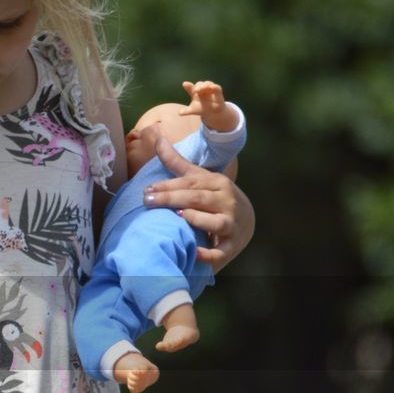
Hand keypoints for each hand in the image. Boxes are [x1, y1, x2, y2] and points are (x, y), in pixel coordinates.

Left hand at [145, 140, 254, 272]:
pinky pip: (220, 252)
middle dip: (172, 198)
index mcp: (216, 183)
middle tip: (148, 201)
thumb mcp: (200, 179)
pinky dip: (207, 253)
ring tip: (178, 216)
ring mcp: (231, 224)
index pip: (190, 183)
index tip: (147, 190)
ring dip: (196, 219)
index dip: (168, 186)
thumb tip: (158, 139)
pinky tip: (192, 252)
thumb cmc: (215, 198)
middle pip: (198, 198)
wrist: (246, 220)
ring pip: (215, 222)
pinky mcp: (231, 245)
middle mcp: (226, 201)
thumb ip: (177, 162)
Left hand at [177, 80, 238, 132]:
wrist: (212, 111)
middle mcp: (202, 89)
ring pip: (207, 84)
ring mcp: (210, 89)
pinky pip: (217, 87)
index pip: (190, 87)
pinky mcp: (217, 91)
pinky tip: (212, 87)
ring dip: (205, 85)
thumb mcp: (193, 110)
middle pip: (199, 84)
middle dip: (198, 86)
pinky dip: (215, 87)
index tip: (185, 84)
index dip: (188, 85)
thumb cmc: (201, 108)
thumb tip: (179, 113)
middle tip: (195, 90)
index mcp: (195, 92)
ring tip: (202, 89)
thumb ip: (186, 111)